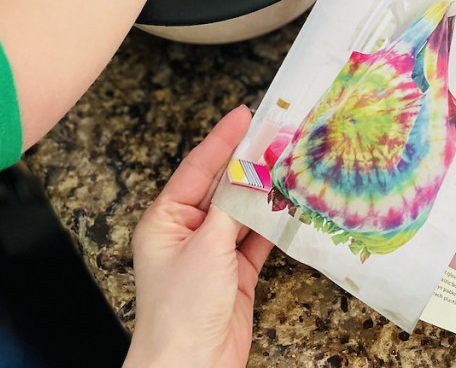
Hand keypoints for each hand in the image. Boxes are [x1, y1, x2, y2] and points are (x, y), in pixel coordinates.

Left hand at [126, 106, 271, 367]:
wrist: (191, 367)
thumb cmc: (183, 309)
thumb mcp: (206, 247)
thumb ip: (232, 207)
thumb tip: (252, 170)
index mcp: (165, 219)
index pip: (197, 168)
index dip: (222, 140)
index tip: (244, 114)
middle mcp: (188, 232)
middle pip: (222, 187)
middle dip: (248, 162)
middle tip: (276, 132)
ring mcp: (212, 253)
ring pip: (242, 212)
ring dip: (264, 191)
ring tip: (289, 161)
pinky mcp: (235, 274)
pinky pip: (256, 238)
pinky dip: (273, 223)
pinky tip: (289, 204)